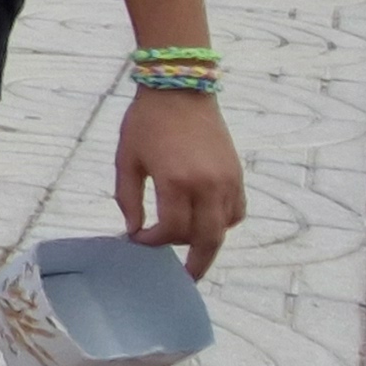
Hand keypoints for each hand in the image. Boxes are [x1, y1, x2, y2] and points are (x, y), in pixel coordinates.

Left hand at [112, 90, 242, 277]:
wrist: (180, 87)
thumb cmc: (146, 122)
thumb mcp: (127, 159)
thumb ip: (128, 198)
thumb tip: (134, 230)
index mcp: (177, 181)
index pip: (172, 230)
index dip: (154, 241)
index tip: (138, 238)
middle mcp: (208, 185)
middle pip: (207, 240)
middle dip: (194, 263)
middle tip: (184, 278)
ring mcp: (228, 180)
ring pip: (224, 228)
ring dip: (206, 242)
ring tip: (189, 248)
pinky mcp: (237, 173)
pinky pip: (237, 210)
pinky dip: (223, 223)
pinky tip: (206, 224)